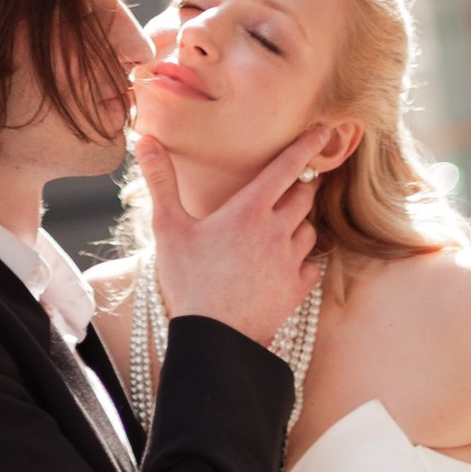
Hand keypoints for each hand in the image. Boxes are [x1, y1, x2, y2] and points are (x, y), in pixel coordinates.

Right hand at [141, 126, 321, 350]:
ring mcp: (289, 262)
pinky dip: (303, 260)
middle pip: (304, 196)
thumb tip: (145, 141)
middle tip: (294, 182)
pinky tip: (287, 263)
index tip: (325, 131)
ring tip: (282, 226)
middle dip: (301, 185)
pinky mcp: (296, 291)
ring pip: (309, 230)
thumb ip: (161, 182)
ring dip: (300, 223)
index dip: (308, 146)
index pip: (287, 167)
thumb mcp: (168, 228)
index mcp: (249, 210)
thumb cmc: (188, 282)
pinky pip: (311, 266)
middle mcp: (276, 231)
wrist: (212, 340)